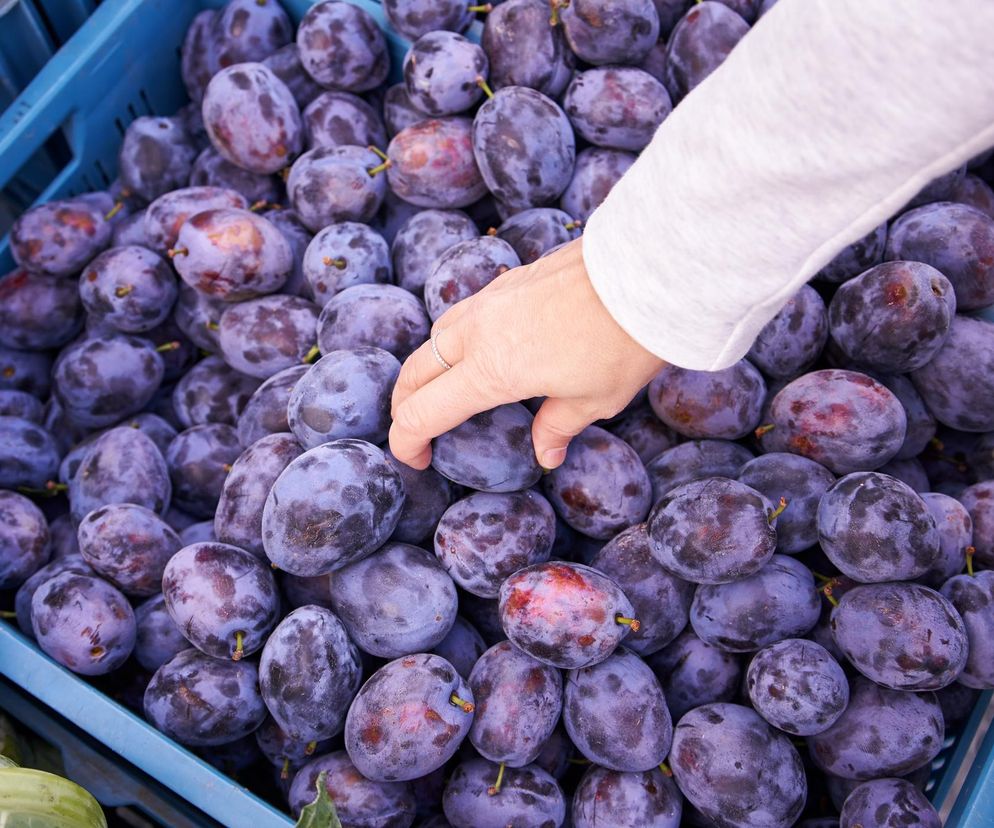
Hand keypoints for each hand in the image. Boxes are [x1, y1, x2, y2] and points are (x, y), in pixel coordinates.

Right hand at [388, 237, 664, 469]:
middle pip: (415, 371)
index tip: (419, 461)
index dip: (407, 443)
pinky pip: (464, 313)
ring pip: (436, 337)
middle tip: (417, 430)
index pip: (422, 413)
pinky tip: (480, 348)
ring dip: (428, 368)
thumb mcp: (594, 400)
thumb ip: (558, 427)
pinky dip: (455, 338)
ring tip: (444, 389)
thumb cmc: (622, 341)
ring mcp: (490, 301)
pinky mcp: (508, 280)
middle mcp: (478, 333)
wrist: (646, 271)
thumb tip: (546, 453)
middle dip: (405, 405)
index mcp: (490, 372)